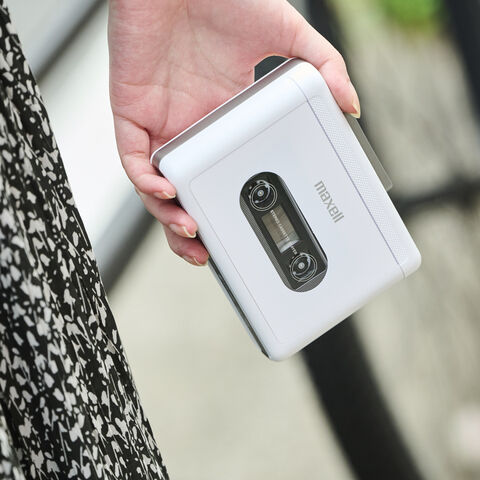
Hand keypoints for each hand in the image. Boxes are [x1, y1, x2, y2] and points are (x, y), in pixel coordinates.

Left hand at [108, 0, 359, 265]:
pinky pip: (133, 159)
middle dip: (196, 228)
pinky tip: (167, 193)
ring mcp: (161, 124)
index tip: (242, 229)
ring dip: (170, 217)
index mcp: (224, 119)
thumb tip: (349, 106)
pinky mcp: (133, 113)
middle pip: (189, 191)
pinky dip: (146, 182)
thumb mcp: (287, 36)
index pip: (226, 173)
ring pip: (157, 187)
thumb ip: (322, 69)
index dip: (230, 205)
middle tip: (212, 254)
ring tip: (193, 236)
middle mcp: (191, 128)